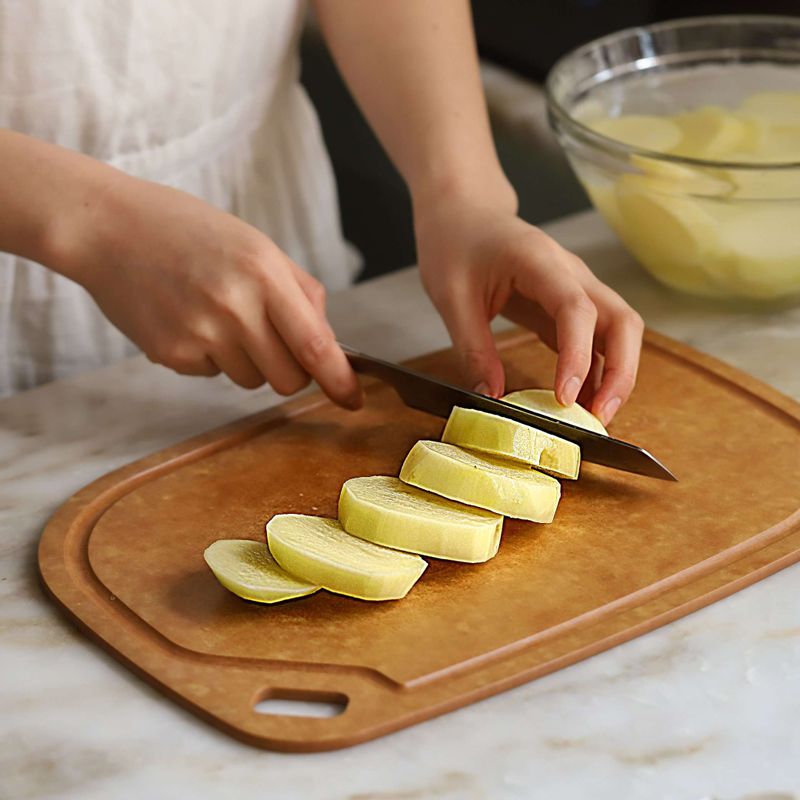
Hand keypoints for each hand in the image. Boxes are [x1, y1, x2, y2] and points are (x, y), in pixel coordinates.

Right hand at [54, 173, 361, 407]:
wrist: (109, 229)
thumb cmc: (188, 231)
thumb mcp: (256, 244)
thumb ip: (300, 292)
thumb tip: (328, 341)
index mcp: (263, 274)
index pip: (315, 345)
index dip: (339, 379)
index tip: (352, 399)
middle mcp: (234, 308)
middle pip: (288, 379)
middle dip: (291, 370)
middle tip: (270, 339)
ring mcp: (200, 335)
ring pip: (251, 381)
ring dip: (249, 361)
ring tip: (218, 316)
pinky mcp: (172, 355)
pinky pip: (213, 375)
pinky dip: (211, 357)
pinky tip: (190, 320)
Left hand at [414, 193, 643, 425]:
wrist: (463, 212)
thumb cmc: (455, 244)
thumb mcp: (451, 298)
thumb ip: (472, 348)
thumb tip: (491, 397)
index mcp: (539, 260)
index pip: (576, 309)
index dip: (578, 356)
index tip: (566, 398)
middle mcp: (571, 272)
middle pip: (622, 320)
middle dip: (621, 372)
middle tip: (599, 418)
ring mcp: (576, 287)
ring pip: (619, 331)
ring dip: (616, 375)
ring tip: (594, 419)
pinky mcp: (569, 306)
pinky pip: (596, 340)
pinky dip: (596, 372)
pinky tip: (580, 402)